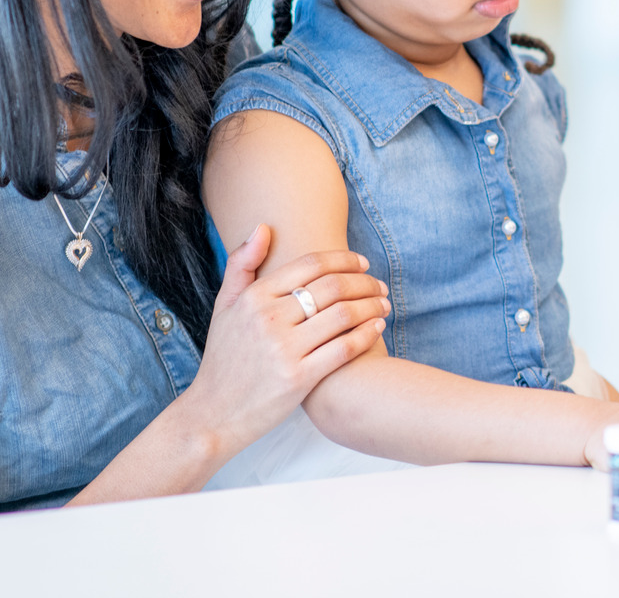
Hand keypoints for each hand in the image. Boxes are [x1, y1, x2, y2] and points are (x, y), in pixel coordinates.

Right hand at [181, 224, 390, 456]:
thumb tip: (264, 227)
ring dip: (372, 306)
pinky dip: (367, 334)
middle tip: (380, 286)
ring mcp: (284, 350)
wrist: (211, 414)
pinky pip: (344, 348)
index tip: (363, 263)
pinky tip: (377, 328)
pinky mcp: (298, 378)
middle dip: (365, 283)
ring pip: (344, 315)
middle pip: (333, 287)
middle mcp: (268, 320)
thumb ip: (241, 265)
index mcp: (253, 298)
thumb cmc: (224, 358)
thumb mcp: (224, 307)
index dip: (344, 259)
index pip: (311, 265)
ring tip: (384, 304)